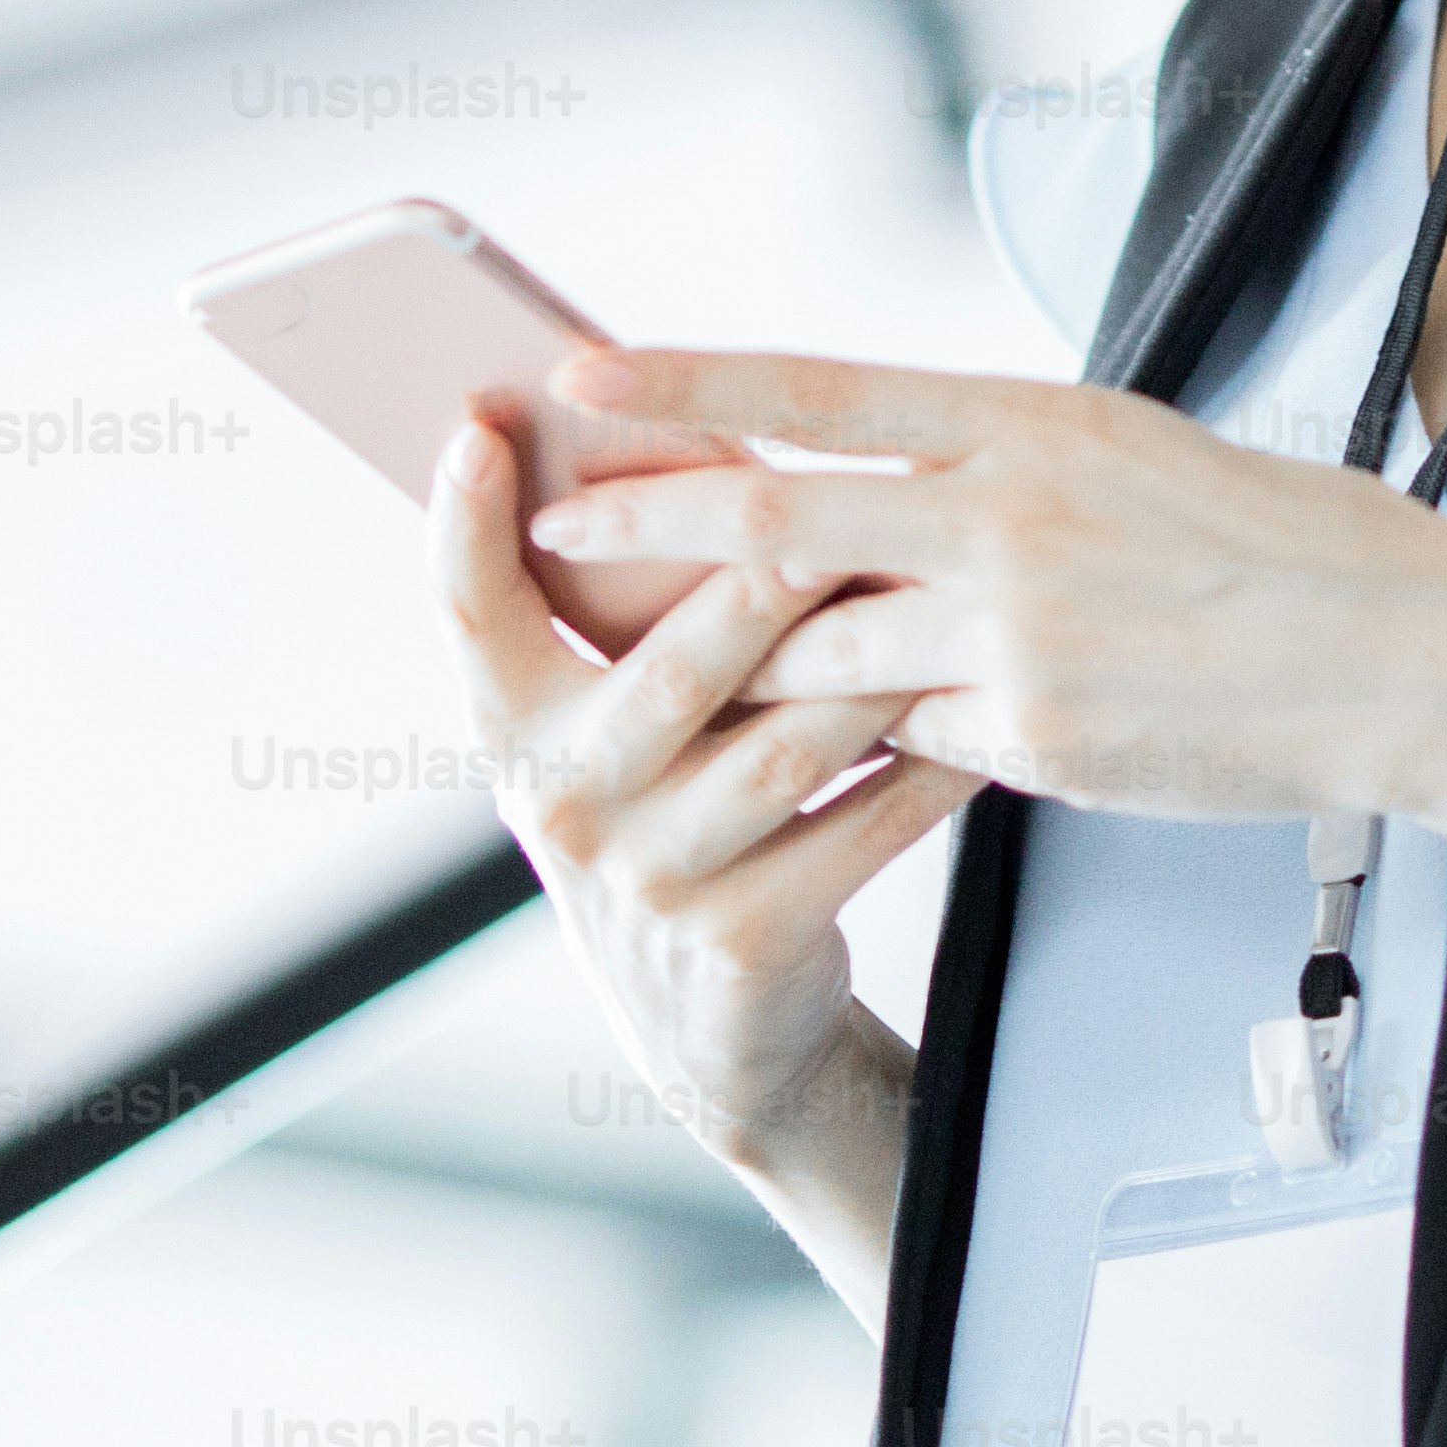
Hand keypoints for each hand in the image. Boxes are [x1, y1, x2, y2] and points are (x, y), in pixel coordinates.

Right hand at [427, 391, 969, 1202]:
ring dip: (876, 663)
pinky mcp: (748, 937)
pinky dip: (931, 758)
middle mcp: (565, 806)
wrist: (714, 1025)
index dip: (464, 520)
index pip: (466, 610)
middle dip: (764, 579)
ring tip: (948, 585)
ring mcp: (653, 880)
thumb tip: (686, 437)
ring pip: (788, 742)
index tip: (478, 421)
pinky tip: (983, 705)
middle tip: (837, 502)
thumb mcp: (613, 730)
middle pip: (675, 666)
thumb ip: (626, 619)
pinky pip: (864, 822)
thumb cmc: (671, 818)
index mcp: (514, 731)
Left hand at [515, 345, 1446, 824]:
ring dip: (737, 662)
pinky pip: (909, 739)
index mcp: (1033, 417)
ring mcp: (1014, 630)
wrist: (1406, 656)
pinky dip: (872, 740)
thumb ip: (1016, 462)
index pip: (818, 383)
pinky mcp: (1035, 734)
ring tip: (659, 667)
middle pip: (776, 515)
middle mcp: (1006, 512)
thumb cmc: (1293, 549)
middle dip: (646, 522)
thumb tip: (913, 468)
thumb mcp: (1143, 454)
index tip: (581, 369)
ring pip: (818, 651)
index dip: (687, 379)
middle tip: (552, 522)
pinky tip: (848, 746)